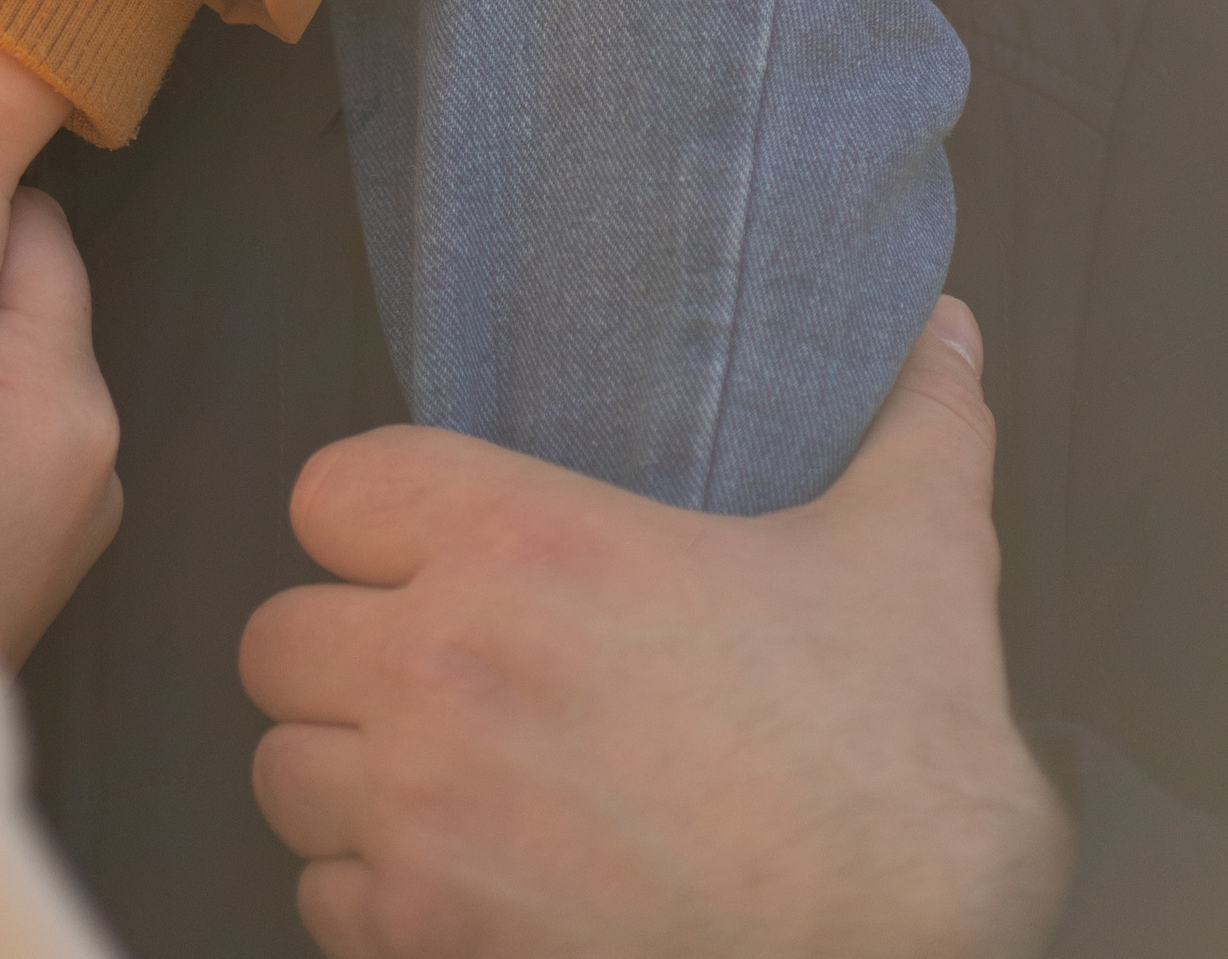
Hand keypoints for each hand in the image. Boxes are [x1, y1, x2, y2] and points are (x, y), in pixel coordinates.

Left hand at [240, 303, 1072, 958]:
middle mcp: (445, 667)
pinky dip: (373, 902)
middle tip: (434, 686)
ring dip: (349, 783)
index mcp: (527, 544)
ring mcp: (425, 818)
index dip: (373, 526)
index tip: (426, 561)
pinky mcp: (430, 943)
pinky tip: (462, 887)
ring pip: (285, 776)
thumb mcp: (914, 557)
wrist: (911, 950)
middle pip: (280, 640)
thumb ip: (914, 426)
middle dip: (348, 662)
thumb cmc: (899, 764)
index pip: (330, 491)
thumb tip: (947, 330)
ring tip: (438, 788)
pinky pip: (323, 904)